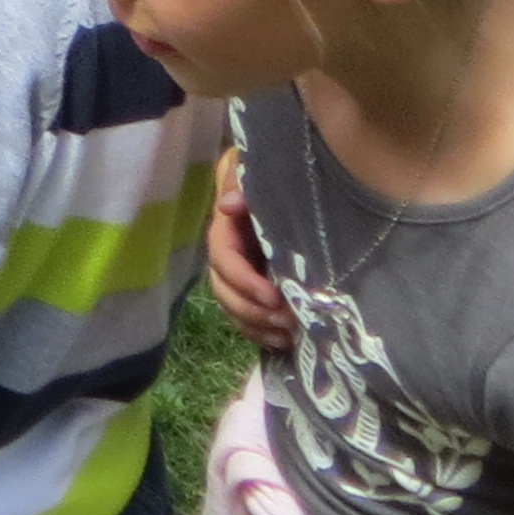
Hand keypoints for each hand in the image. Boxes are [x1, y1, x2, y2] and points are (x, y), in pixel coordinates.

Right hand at [208, 152, 292, 349]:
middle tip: (287, 320)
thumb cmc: (271, 180)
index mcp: (225, 232)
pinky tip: (286, 340)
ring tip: (289, 334)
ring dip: (258, 326)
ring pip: (233, 309)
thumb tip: (229, 205)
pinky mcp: (253, 292)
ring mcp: (239, 277)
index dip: (244, 281)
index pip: (224, 261)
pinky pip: (247, 320)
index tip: (273, 296)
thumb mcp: (253, 173)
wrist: (285, 190)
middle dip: (252, 310)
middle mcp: (227, 258)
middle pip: (224, 291)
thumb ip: (241, 184)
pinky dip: (262, 334)